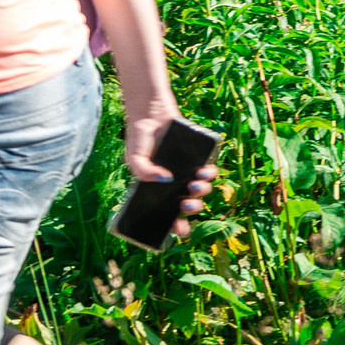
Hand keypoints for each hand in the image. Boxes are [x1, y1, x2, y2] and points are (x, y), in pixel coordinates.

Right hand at [124, 103, 216, 239]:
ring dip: (203, 191)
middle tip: (186, 204)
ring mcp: (190, 171)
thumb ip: (143, 172)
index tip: (181, 230)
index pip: (172, 213)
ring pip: (203, 188)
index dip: (178, 224)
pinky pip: (210, 169)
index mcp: (161, 191)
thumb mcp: (134, 159)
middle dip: (192, 208)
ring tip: (195, 185)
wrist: (152, 114)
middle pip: (190, 203)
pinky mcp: (200, 157)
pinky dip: (210, 173)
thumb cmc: (140, 140)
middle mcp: (178, 184)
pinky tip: (204, 172)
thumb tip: (164, 179)